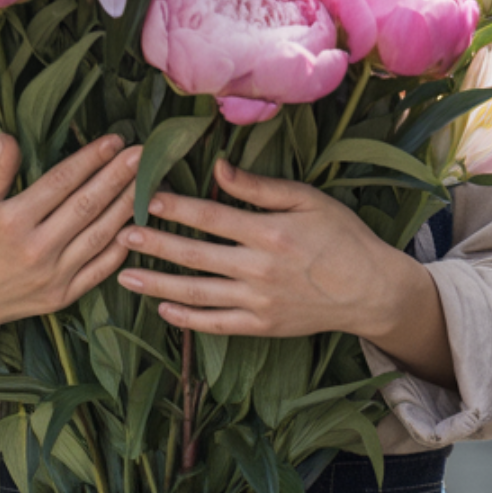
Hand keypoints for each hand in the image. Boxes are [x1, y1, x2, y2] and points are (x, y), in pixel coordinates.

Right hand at [0, 132, 140, 375]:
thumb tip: (8, 135)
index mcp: (12, 221)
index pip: (61, 182)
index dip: (90, 159)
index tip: (114, 140)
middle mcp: (35, 249)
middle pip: (86, 205)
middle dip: (118, 176)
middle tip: (142, 154)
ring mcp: (52, 276)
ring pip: (100, 235)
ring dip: (127, 206)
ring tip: (148, 182)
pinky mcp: (64, 296)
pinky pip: (100, 269)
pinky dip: (122, 246)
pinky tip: (138, 223)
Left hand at [114, 159, 454, 386]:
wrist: (371, 291)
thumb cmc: (342, 235)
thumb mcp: (308, 198)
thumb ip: (260, 186)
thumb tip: (219, 167)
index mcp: (269, 231)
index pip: (210, 216)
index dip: (175, 207)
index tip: (144, 198)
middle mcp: (259, 268)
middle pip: (195, 255)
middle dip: (154, 244)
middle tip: (120, 234)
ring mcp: (258, 302)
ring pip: (196, 293)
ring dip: (157, 283)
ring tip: (123, 274)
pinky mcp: (261, 325)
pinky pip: (216, 324)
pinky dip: (187, 319)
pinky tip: (162, 309)